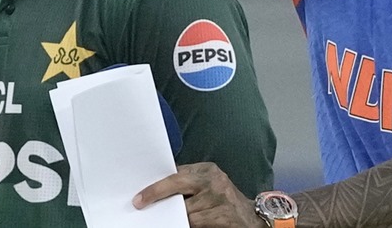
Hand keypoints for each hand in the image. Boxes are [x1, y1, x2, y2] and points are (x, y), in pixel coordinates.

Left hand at [134, 163, 264, 227]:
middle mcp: (214, 180)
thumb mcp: (208, 186)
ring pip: (185, 209)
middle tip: (141, 203)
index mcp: (207, 170)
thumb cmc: (223, 203)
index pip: (176, 174)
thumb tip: (157, 186)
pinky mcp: (223, 215)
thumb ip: (188, 183)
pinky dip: (188, 225)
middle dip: (157, 194)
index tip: (140, 196)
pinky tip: (189, 224)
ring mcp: (219, 197)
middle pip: (178, 184)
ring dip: (176, 216)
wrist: (251, 219)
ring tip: (172, 219)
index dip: (157, 185)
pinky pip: (196, 222)